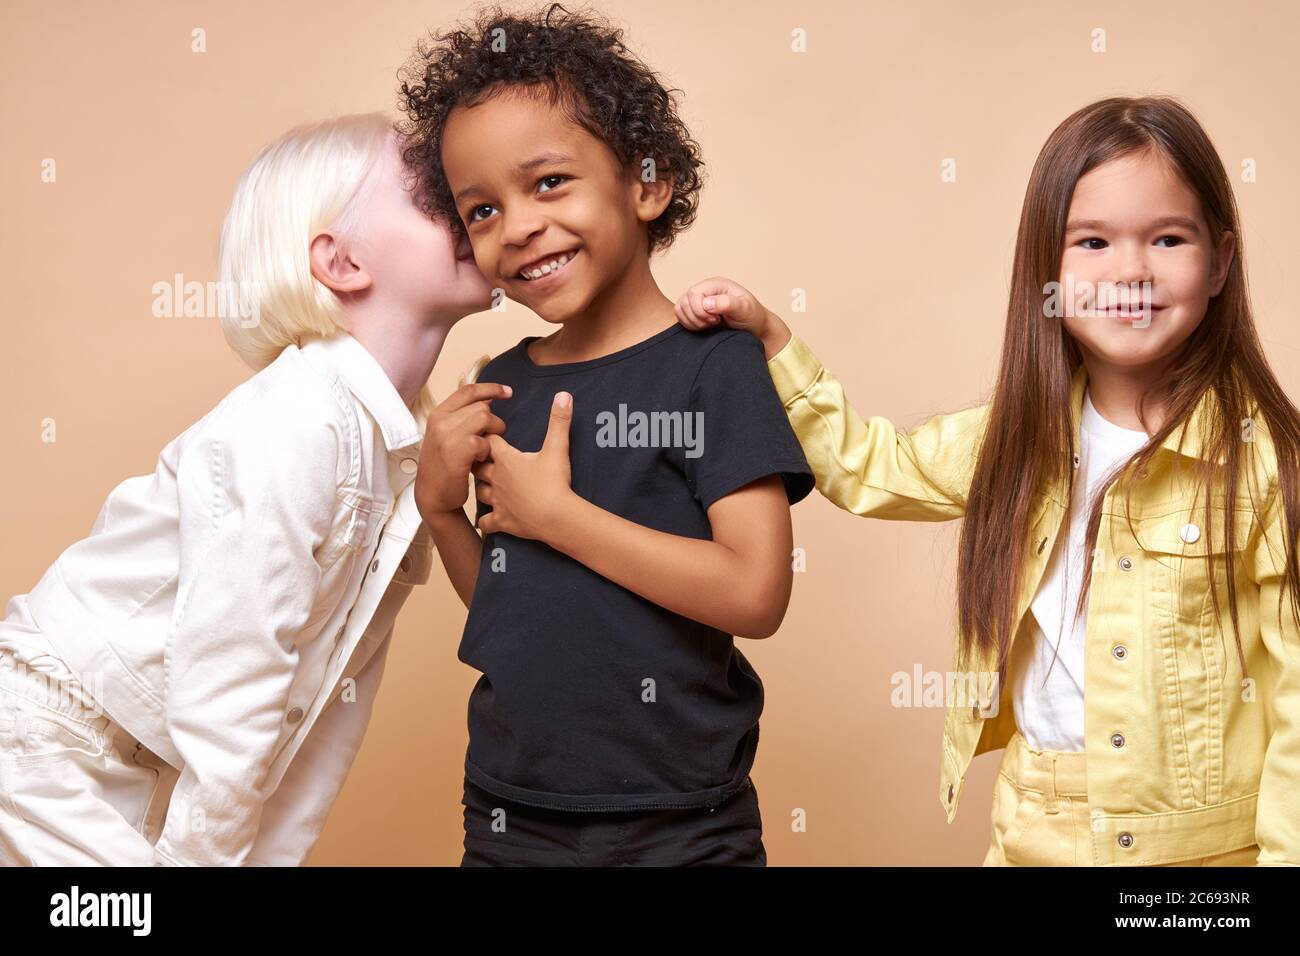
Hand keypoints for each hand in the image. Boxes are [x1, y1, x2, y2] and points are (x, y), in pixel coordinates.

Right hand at [414, 381, 510, 521]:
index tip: (508, 392)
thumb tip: (489, 400)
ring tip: (484, 450)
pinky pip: (485, 440)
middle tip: (489, 441)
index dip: (491, 388)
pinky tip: (479, 461)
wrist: (433, 496)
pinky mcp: (457, 450)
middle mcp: (440, 420)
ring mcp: (446, 434)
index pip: (468, 391)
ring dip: (493, 435)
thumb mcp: (448, 436)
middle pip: (482, 406)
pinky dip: (487, 451)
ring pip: (485, 418)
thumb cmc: (445, 467)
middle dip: (494, 423)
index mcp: (438, 414)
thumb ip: (464, 418)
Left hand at [472, 392, 574, 540]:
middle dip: (478, 460)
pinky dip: (486, 521)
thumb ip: (559, 421)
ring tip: (488, 485)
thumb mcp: (557, 448)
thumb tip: (563, 394)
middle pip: (478, 465)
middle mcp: (497, 478)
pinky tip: (488, 519)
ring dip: (483, 488)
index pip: (488, 441)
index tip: (492, 433)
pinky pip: (486, 522)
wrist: (556, 516)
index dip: (489, 435)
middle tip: (484, 457)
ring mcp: (498, 501)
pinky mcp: (502, 521)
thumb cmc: (554, 482)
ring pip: (480, 492)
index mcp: (507, 459)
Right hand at [673, 277, 790, 358]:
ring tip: (710, 325)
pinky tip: (704, 327)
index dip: (701, 310)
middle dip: (697, 317)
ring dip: (693, 322)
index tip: (716, 319)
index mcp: (716, 284)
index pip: (694, 293)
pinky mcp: (694, 312)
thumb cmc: (752, 317)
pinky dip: (689, 325)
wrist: (755, 329)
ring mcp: (698, 301)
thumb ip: (727, 304)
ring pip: (680, 309)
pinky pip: (680, 317)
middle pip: (685, 301)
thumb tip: (707, 304)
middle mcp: (705, 290)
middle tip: (715, 323)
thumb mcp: (745, 309)